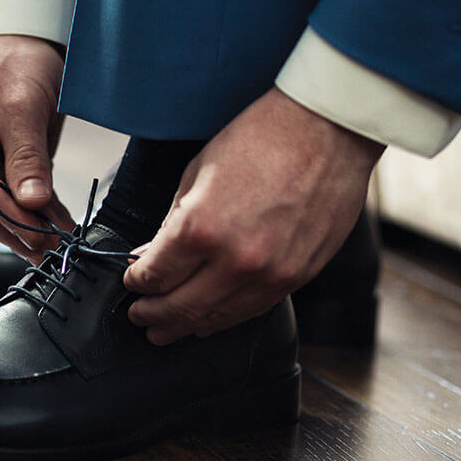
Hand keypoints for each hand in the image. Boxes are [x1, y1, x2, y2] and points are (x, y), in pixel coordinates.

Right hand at [0, 35, 75, 263]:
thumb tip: (32, 203)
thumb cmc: (14, 59)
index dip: (9, 214)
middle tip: (53, 250)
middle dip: (20, 228)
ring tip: (58, 247)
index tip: (39, 234)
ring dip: (29, 228)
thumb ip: (26, 156)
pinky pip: (11, 197)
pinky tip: (56, 228)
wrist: (23, 38)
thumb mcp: (23, 104)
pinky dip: (34, 213)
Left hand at [123, 87, 385, 344]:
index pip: (154, 276)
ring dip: (187, 326)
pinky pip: (253, 310)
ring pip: (217, 318)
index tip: (131, 281)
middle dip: (152, 315)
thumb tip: (152, 256)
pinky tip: (209, 321)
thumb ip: (172, 222)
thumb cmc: (262, 138)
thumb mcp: (197, 172)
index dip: (136, 282)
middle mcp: (234, 261)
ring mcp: (270, 275)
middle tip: (139, 317)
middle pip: (180, 307)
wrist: (329, 129)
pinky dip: (226, 319)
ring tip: (168, 330)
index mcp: (200, 228)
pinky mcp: (297, 277)